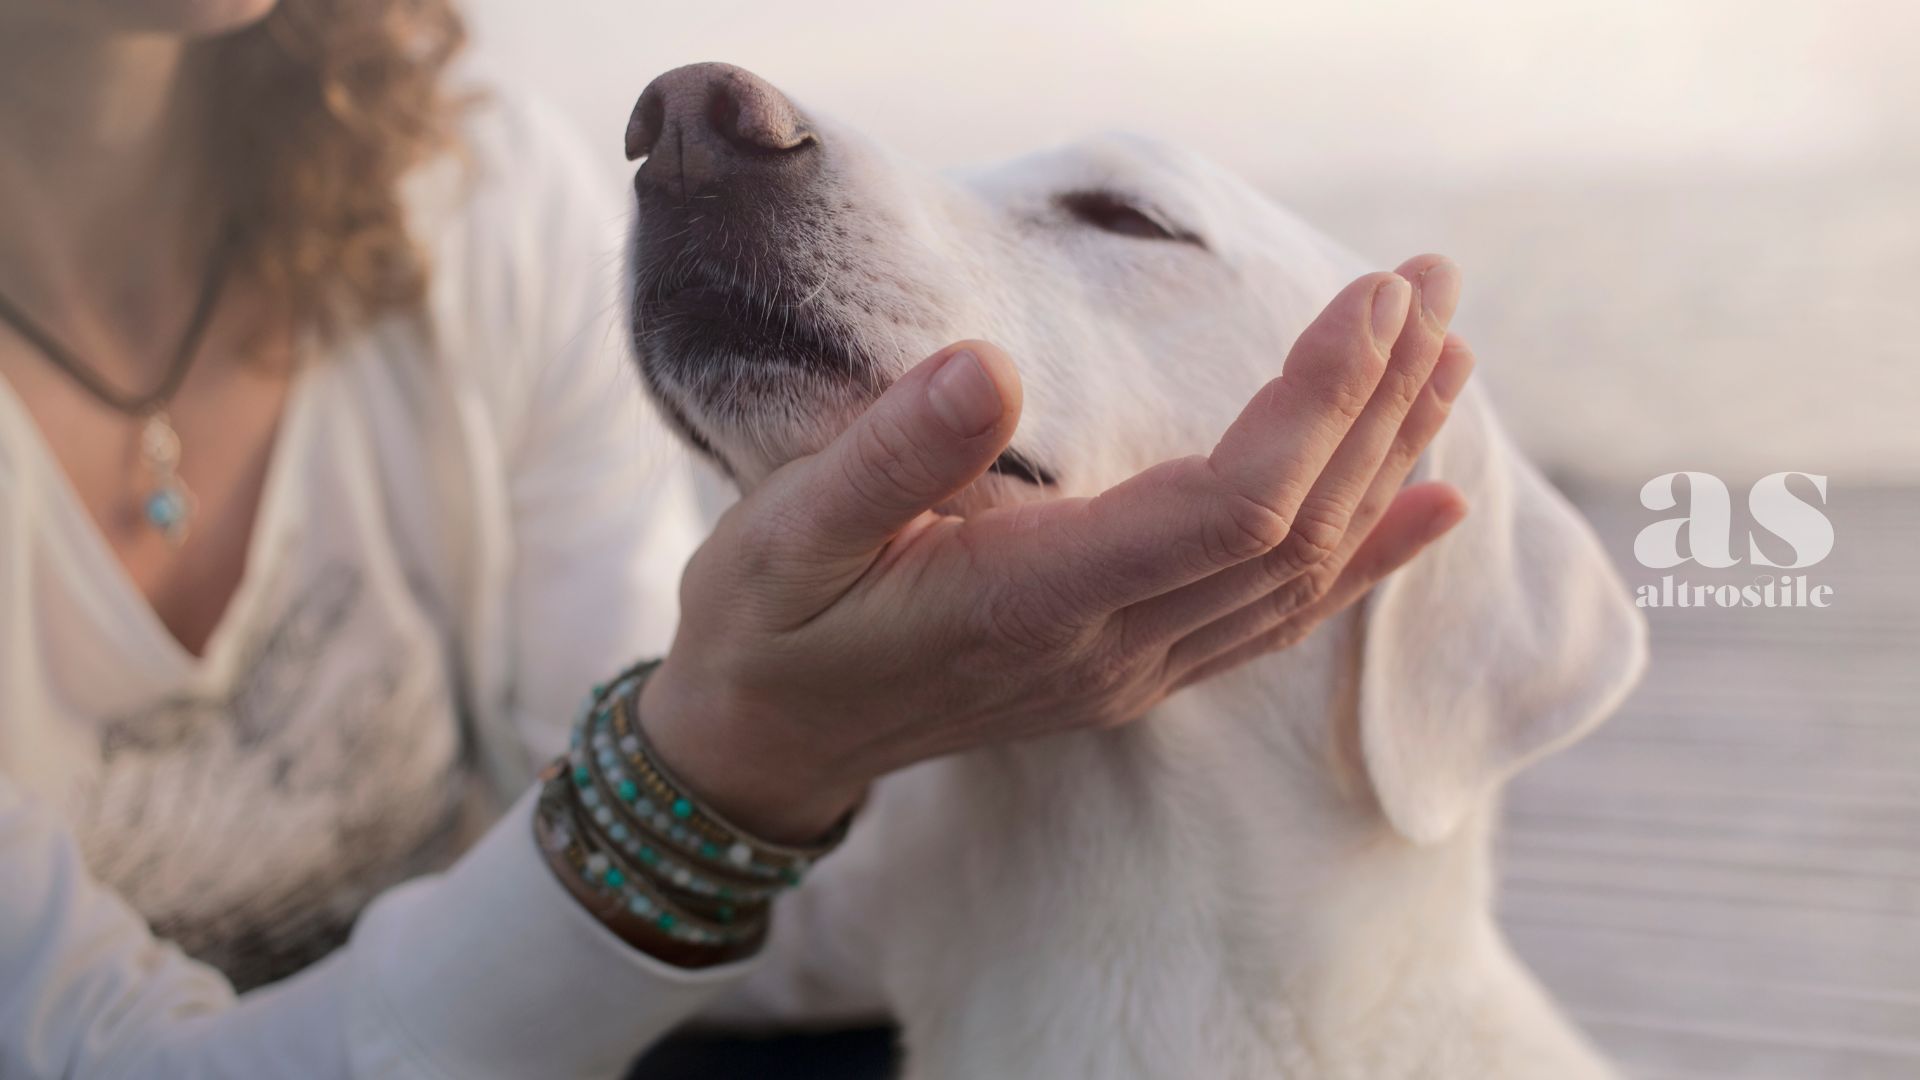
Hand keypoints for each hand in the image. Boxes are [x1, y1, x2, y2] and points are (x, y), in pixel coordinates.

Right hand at [641, 256, 1474, 841]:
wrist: (768, 741)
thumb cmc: (769, 625)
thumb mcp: (789, 530)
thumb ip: (890, 457)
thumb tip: (987, 365)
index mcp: (1037, 602)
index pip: (1231, 510)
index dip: (1316, 407)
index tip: (1369, 301)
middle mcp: (1113, 650)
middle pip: (1296, 532)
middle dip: (1379, 404)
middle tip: (1435, 285)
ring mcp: (1135, 670)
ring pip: (1304, 572)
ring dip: (1385, 461)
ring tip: (1450, 357)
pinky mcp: (1137, 670)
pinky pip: (1280, 618)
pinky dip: (1367, 557)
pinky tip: (1427, 500)